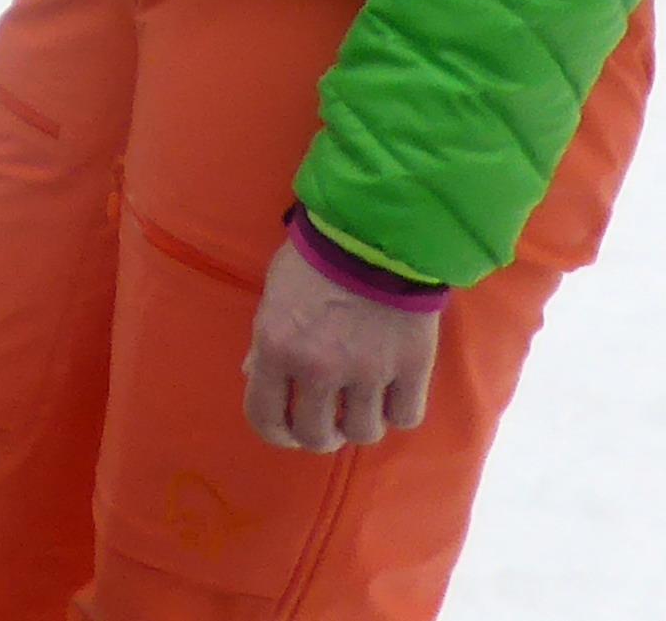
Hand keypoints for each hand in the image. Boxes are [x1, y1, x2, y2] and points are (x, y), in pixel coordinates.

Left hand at [243, 235, 440, 451]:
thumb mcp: (274, 295)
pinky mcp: (411, 366)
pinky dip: (397, 411)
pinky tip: (392, 394)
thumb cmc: (314, 256)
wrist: (375, 229)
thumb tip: (254, 376)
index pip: (266, 419)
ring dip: (359, 424)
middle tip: (328, 421)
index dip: (275, 433)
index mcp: (277, 348)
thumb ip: (265, 342)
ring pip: (364, 432)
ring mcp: (368, 371)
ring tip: (361, 405)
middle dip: (320, 434)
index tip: (288, 430)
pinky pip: (405, 416)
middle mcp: (319, 368)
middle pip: (317, 436)